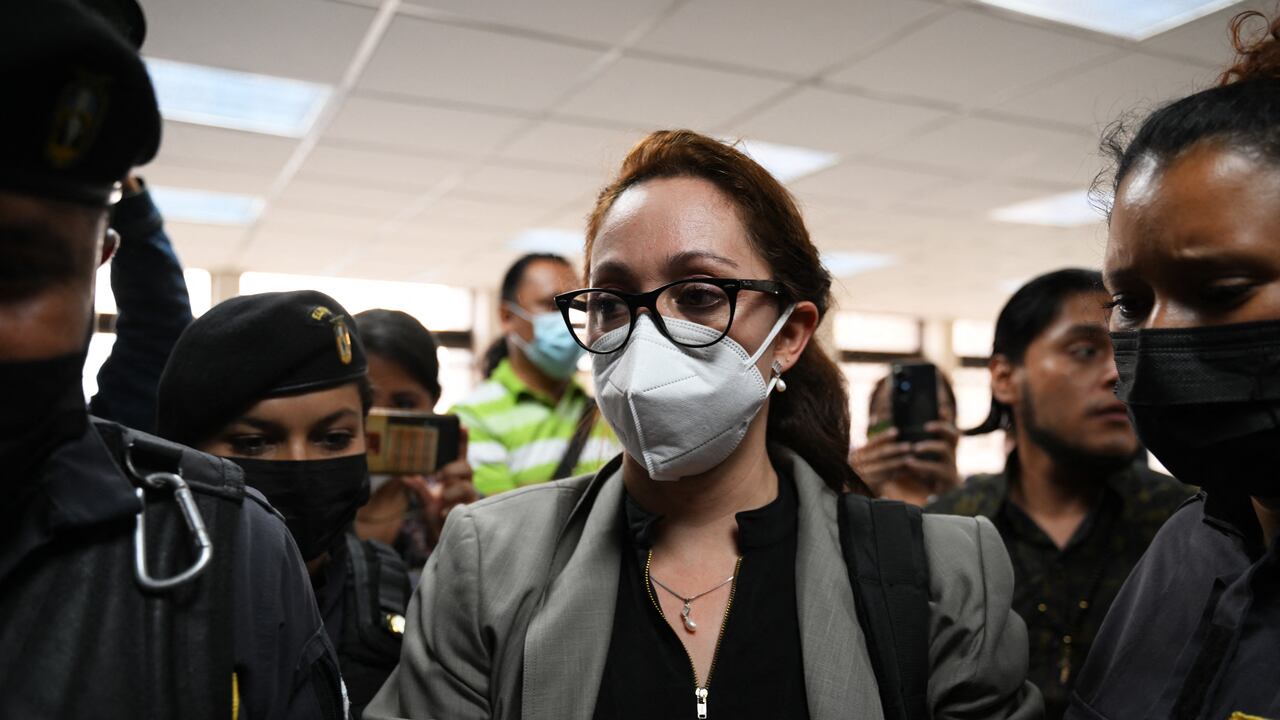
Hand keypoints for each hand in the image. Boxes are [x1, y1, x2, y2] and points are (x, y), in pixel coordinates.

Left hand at [400, 428, 476, 546]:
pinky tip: (444, 513)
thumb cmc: (436, 516)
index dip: (462, 440)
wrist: (442, 539)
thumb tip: (405, 475)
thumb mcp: (426, 499)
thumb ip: (419, 487)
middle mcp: (465, 484)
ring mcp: (469, 499)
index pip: (461, 454)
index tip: (462, 425)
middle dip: (453, 469)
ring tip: (441, 498)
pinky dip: (452, 508)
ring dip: (452, 490)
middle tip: (440, 475)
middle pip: (467, 468)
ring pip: (467, 487)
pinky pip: (465, 506)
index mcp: (455, 477)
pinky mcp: (472, 513)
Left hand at [850, 421, 960, 497]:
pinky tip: (911, 464)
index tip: (941, 407)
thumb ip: (903, 444)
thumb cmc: (912, 478)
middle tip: (926, 426)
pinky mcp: (948, 482)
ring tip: (915, 448)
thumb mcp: (907, 459)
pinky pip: (939, 470)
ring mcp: (951, 468)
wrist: (921, 503)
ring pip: (946, 451)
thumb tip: (884, 422)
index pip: (947, 428)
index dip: (946, 418)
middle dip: (942, 427)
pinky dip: (924, 466)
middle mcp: (950, 455)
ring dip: (930, 446)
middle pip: (955, 436)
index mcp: (941, 447)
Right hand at [850, 426, 912, 494]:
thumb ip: (873, 441)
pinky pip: (887, 477)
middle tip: (909, 446)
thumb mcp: (862, 453)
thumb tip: (885, 424)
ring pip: (885, 466)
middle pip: (880, 454)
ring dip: (899, 462)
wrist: (852, 488)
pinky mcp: (869, 485)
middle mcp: (857, 462)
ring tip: (911, 459)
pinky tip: (908, 470)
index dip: (884, 436)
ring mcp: (863, 474)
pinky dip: (898, 473)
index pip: (872, 442)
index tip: (896, 431)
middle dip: (896, 449)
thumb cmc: (862, 466)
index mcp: (857, 452)